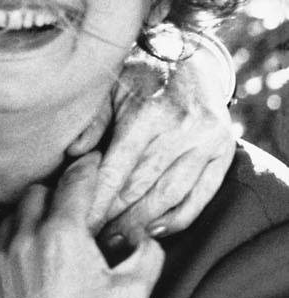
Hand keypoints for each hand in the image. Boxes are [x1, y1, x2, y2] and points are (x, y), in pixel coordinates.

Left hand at [0, 154, 164, 297]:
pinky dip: (8, 258)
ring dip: (26, 224)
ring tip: (45, 245)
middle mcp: (22, 242)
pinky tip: (25, 277)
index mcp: (62, 237)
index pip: (73, 186)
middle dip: (51, 197)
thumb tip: (143, 234)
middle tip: (66, 209)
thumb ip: (147, 253)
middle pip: (33, 195)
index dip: (84, 170)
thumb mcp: (133, 294)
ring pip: (8, 222)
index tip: (88, 160)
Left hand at [69, 45, 233, 242]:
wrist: (190, 57)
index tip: (77, 224)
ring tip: (116, 240)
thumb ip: (92, 122)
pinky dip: (178, 218)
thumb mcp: (109, 88)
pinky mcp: (225, 151)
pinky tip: (153, 231)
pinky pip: (200, 196)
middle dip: (113, 217)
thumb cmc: (138, 75)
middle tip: (89, 238)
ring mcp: (207, 142)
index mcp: (148, 115)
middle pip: (141, 188)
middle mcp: (181, 130)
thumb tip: (72, 155)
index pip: (117, 171)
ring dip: (141, 223)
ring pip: (170, 196)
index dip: (96, 201)